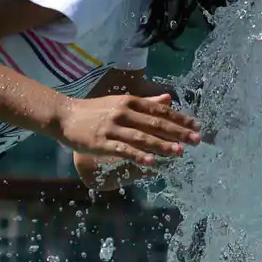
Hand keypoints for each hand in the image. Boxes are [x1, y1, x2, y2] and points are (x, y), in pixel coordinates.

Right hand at [57, 93, 200, 164]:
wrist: (64, 116)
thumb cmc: (94, 110)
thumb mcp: (120, 102)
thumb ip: (145, 102)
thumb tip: (169, 99)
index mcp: (130, 102)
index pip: (159, 110)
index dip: (179, 118)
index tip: (197, 125)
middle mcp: (124, 113)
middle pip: (155, 123)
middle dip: (178, 132)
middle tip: (196, 140)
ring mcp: (113, 128)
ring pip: (142, 137)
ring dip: (162, 145)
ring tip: (179, 152)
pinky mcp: (102, 142)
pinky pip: (124, 150)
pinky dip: (138, 156)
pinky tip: (152, 163)